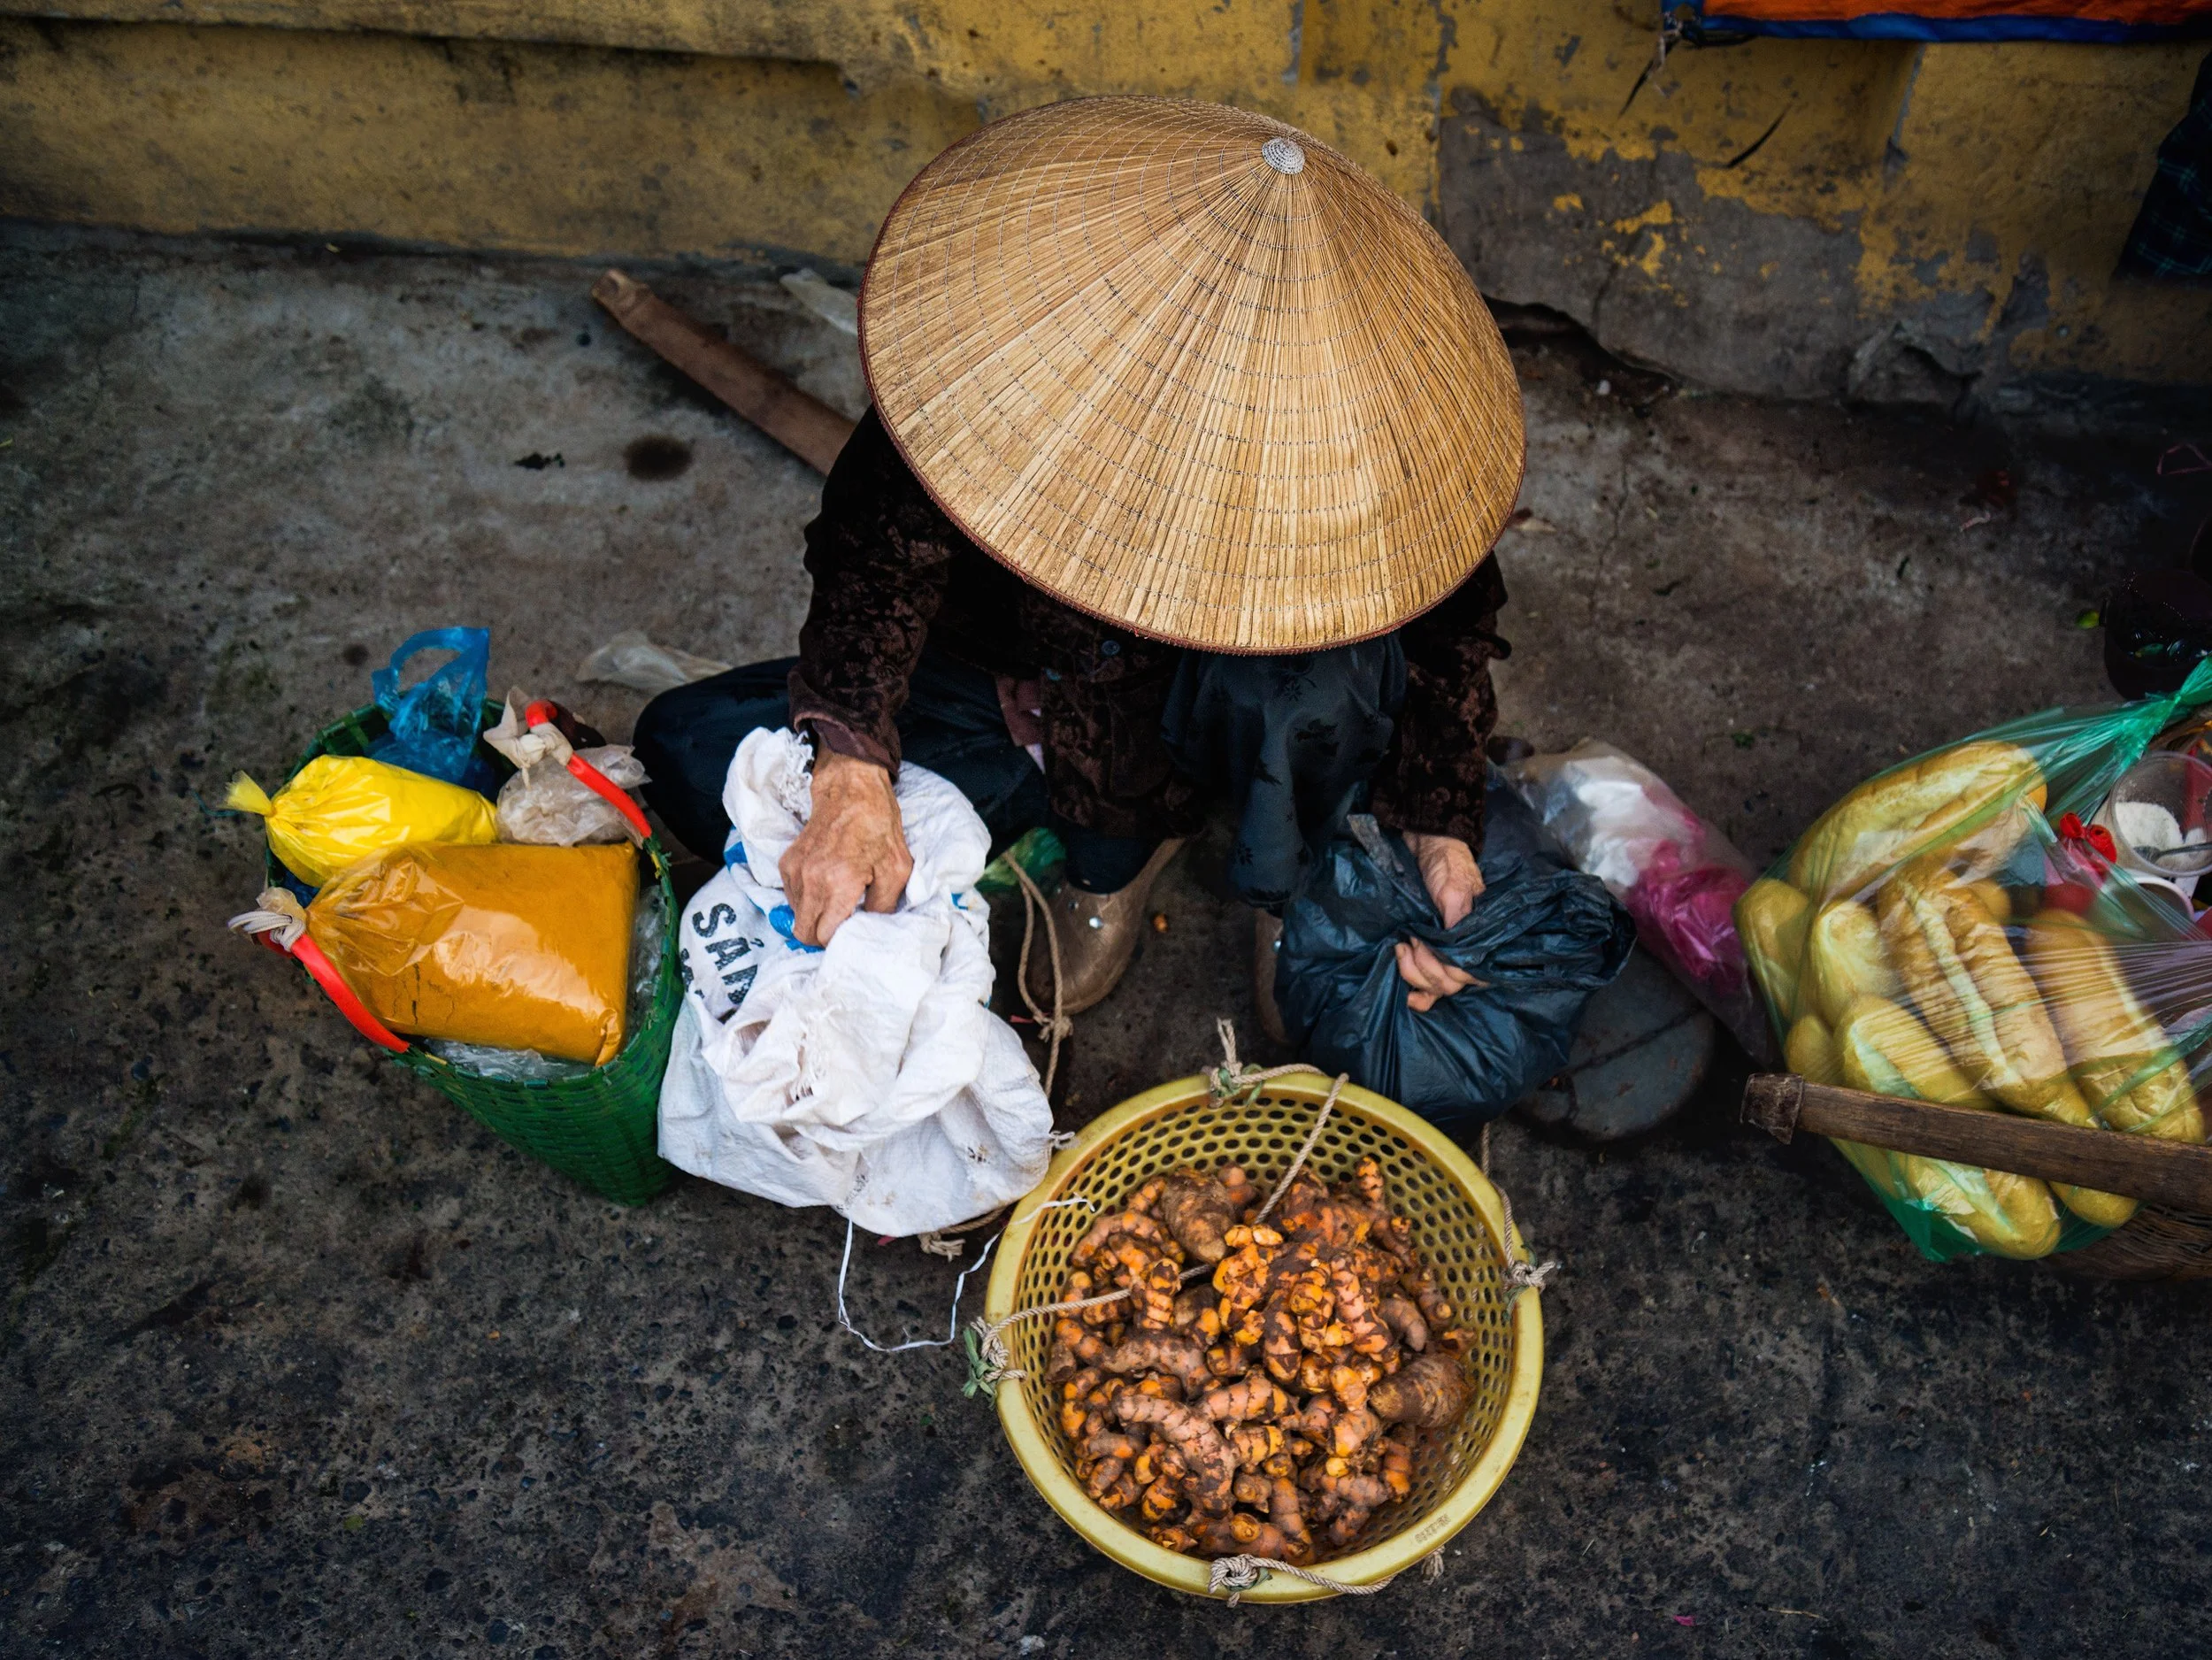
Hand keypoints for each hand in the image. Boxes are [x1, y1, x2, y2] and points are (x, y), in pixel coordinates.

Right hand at [778, 750, 911, 945]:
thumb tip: (872, 928)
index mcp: (838, 884)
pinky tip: (825, 885)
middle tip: (843, 925)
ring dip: (814, 917)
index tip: (852, 931)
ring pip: (796, 916)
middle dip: (822, 936)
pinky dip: (806, 899)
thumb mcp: (896, 869)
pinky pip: (792, 897)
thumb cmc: (877, 827)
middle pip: (804, 933)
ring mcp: (795, 871)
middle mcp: (811, 880)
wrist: (851, 790)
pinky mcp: (786, 862)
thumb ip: (884, 906)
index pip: (824, 936)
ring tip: (836, 901)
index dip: (838, 940)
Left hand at [1395, 832, 1484, 1011]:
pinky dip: (1419, 995)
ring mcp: (1449, 957)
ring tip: (1401, 946)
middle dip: (1425, 968)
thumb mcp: (1454, 890)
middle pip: (1450, 985)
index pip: (1469, 974)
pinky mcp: (1432, 958)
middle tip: (1409, 941)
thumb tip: (1456, 952)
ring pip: (1437, 990)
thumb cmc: (1447, 868)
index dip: (1444, 967)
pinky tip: (1407, 995)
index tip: (1423, 943)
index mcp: (1482, 938)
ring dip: (1414, 974)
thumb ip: (1458, 922)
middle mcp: (1468, 952)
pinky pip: (1430, 990)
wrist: (1428, 850)